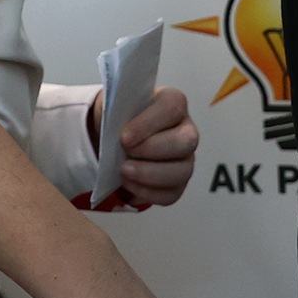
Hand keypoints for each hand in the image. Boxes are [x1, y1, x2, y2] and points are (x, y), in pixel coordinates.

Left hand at [91, 87, 198, 209]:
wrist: (116, 140)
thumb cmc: (121, 119)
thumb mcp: (115, 106)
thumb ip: (116, 110)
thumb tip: (111, 124)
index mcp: (173, 103)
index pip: (172, 108)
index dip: (148, 124)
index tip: (124, 137)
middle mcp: (186, 130)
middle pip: (186, 141)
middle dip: (153, 149)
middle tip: (127, 153)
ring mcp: (185, 159)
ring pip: (182, 171)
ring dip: (150, 174)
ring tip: (124, 171)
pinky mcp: (178, 183)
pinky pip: (171, 194)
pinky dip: (148, 192)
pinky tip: (129, 184)